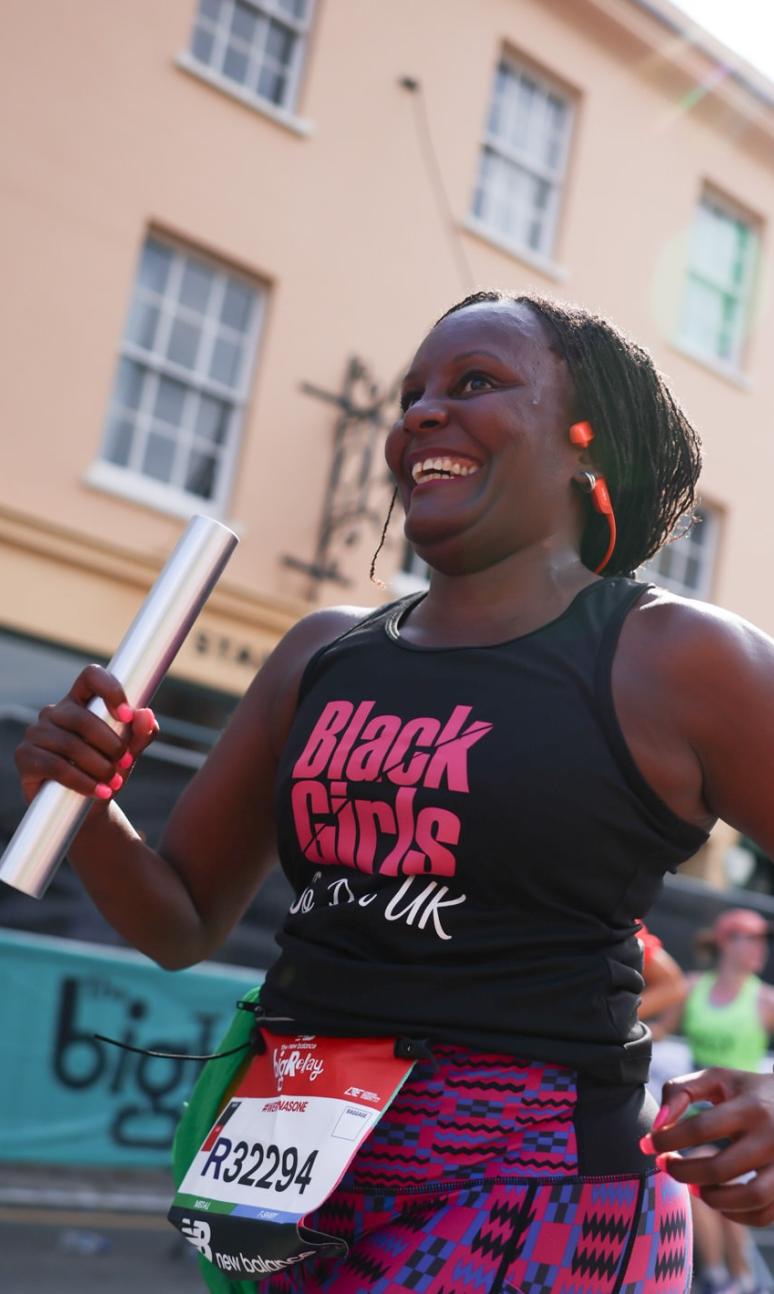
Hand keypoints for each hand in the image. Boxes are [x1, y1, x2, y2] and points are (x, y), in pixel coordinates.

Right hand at [15, 664, 158, 803]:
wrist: (86, 808)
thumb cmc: (106, 772)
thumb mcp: (129, 753)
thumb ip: (141, 734)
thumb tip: (146, 715)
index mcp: (81, 701)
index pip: (91, 677)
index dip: (110, 690)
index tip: (127, 716)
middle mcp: (55, 712)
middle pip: (82, 717)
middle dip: (110, 743)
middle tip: (125, 762)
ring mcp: (37, 732)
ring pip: (70, 744)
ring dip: (98, 766)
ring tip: (113, 783)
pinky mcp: (25, 756)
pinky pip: (55, 766)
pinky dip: (81, 781)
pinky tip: (98, 792)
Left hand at [648, 1067, 773, 1225]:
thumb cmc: (748, 1091)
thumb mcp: (717, 1079)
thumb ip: (681, 1091)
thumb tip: (658, 1125)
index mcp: (750, 1106)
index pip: (700, 1128)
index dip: (667, 1140)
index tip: (649, 1145)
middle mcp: (771, 1137)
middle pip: (720, 1168)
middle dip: (683, 1172)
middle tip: (665, 1166)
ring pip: (749, 1198)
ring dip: (712, 1199)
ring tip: (694, 1188)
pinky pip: (764, 1214)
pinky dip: (736, 1215)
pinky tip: (718, 1200)